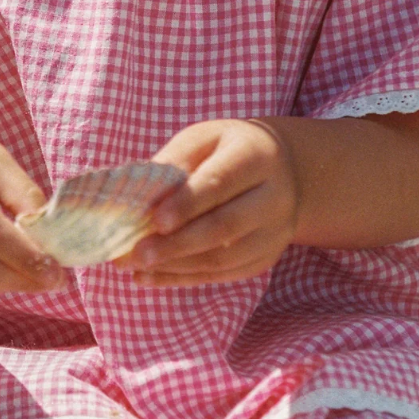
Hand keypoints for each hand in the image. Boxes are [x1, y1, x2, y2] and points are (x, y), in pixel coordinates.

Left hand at [116, 118, 299, 286]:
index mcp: (258, 157)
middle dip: (176, 244)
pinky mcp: (265, 258)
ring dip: (175, 266)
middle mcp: (276, 197)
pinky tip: (151, 276)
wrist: (283, 172)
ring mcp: (275, 233)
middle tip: (136, 254)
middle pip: (225, 227)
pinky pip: (222, 274)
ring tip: (136, 266)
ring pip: (224, 259)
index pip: (221, 182)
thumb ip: (174, 162)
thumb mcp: (203, 140)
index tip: (155, 221)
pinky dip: (183, 278)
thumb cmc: (228, 150)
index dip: (187, 204)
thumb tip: (138, 198)